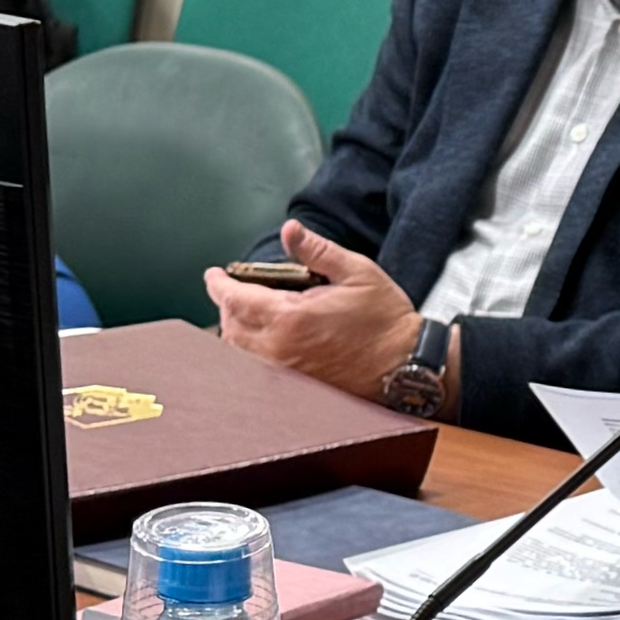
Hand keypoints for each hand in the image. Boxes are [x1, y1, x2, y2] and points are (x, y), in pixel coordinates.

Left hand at [204, 222, 441, 410]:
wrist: (405, 367)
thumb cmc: (385, 320)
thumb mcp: (356, 271)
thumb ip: (317, 250)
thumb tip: (290, 230)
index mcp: (290, 316)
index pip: (235, 299)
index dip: (218, 284)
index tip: (214, 275)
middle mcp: (279, 349)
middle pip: (229, 327)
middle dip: (227, 305)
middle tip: (235, 289)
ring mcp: (284, 373)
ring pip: (238, 352)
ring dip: (235, 330)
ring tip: (247, 313)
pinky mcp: (294, 388)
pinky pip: (255, 369)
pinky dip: (248, 351)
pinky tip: (262, 339)